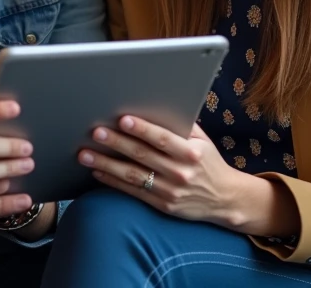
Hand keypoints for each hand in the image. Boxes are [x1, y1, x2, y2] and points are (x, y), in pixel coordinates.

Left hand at [77, 118, 246, 228]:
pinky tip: (98, 173)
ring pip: (133, 175)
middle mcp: (181, 172)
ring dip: (106, 164)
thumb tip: (156, 105)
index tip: (123, 119)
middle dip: (116, 143)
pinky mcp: (163, 205)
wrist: (225, 199)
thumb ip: (181, 125)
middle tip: (95, 133)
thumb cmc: (209, 162)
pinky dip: (113, 182)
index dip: (142, 129)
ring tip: (85, 155)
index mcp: (191, 152)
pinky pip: (133, 192)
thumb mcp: (202, 141)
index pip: (162, 139)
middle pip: (142, 156)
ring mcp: (170, 191)